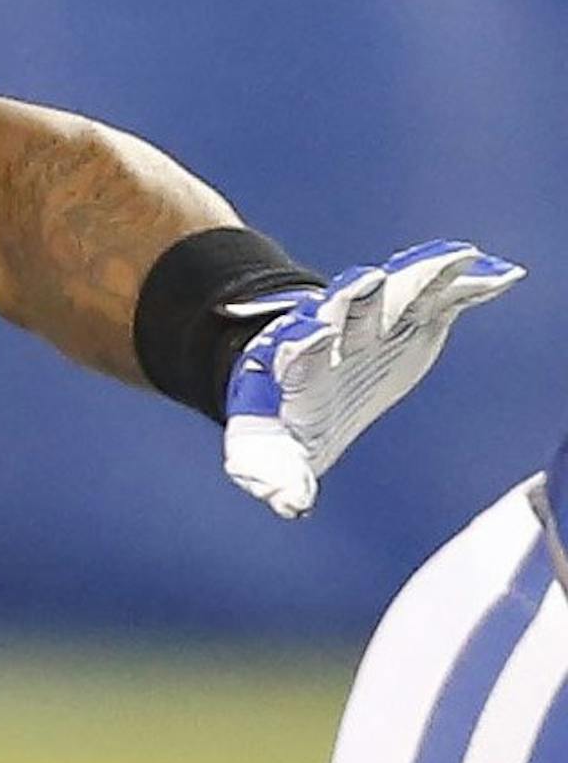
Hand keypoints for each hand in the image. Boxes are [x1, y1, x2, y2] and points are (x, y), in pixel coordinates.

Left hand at [223, 244, 521, 519]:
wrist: (295, 373)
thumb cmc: (281, 422)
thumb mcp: (266, 454)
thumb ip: (275, 476)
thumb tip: (291, 504)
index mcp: (294, 369)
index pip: (298, 354)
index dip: (305, 345)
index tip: (315, 335)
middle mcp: (333, 335)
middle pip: (347, 312)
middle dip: (359, 299)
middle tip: (370, 281)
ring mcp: (373, 320)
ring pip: (397, 294)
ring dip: (422, 278)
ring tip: (458, 258)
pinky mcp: (407, 318)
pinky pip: (439, 296)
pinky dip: (465, 286)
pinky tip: (496, 276)